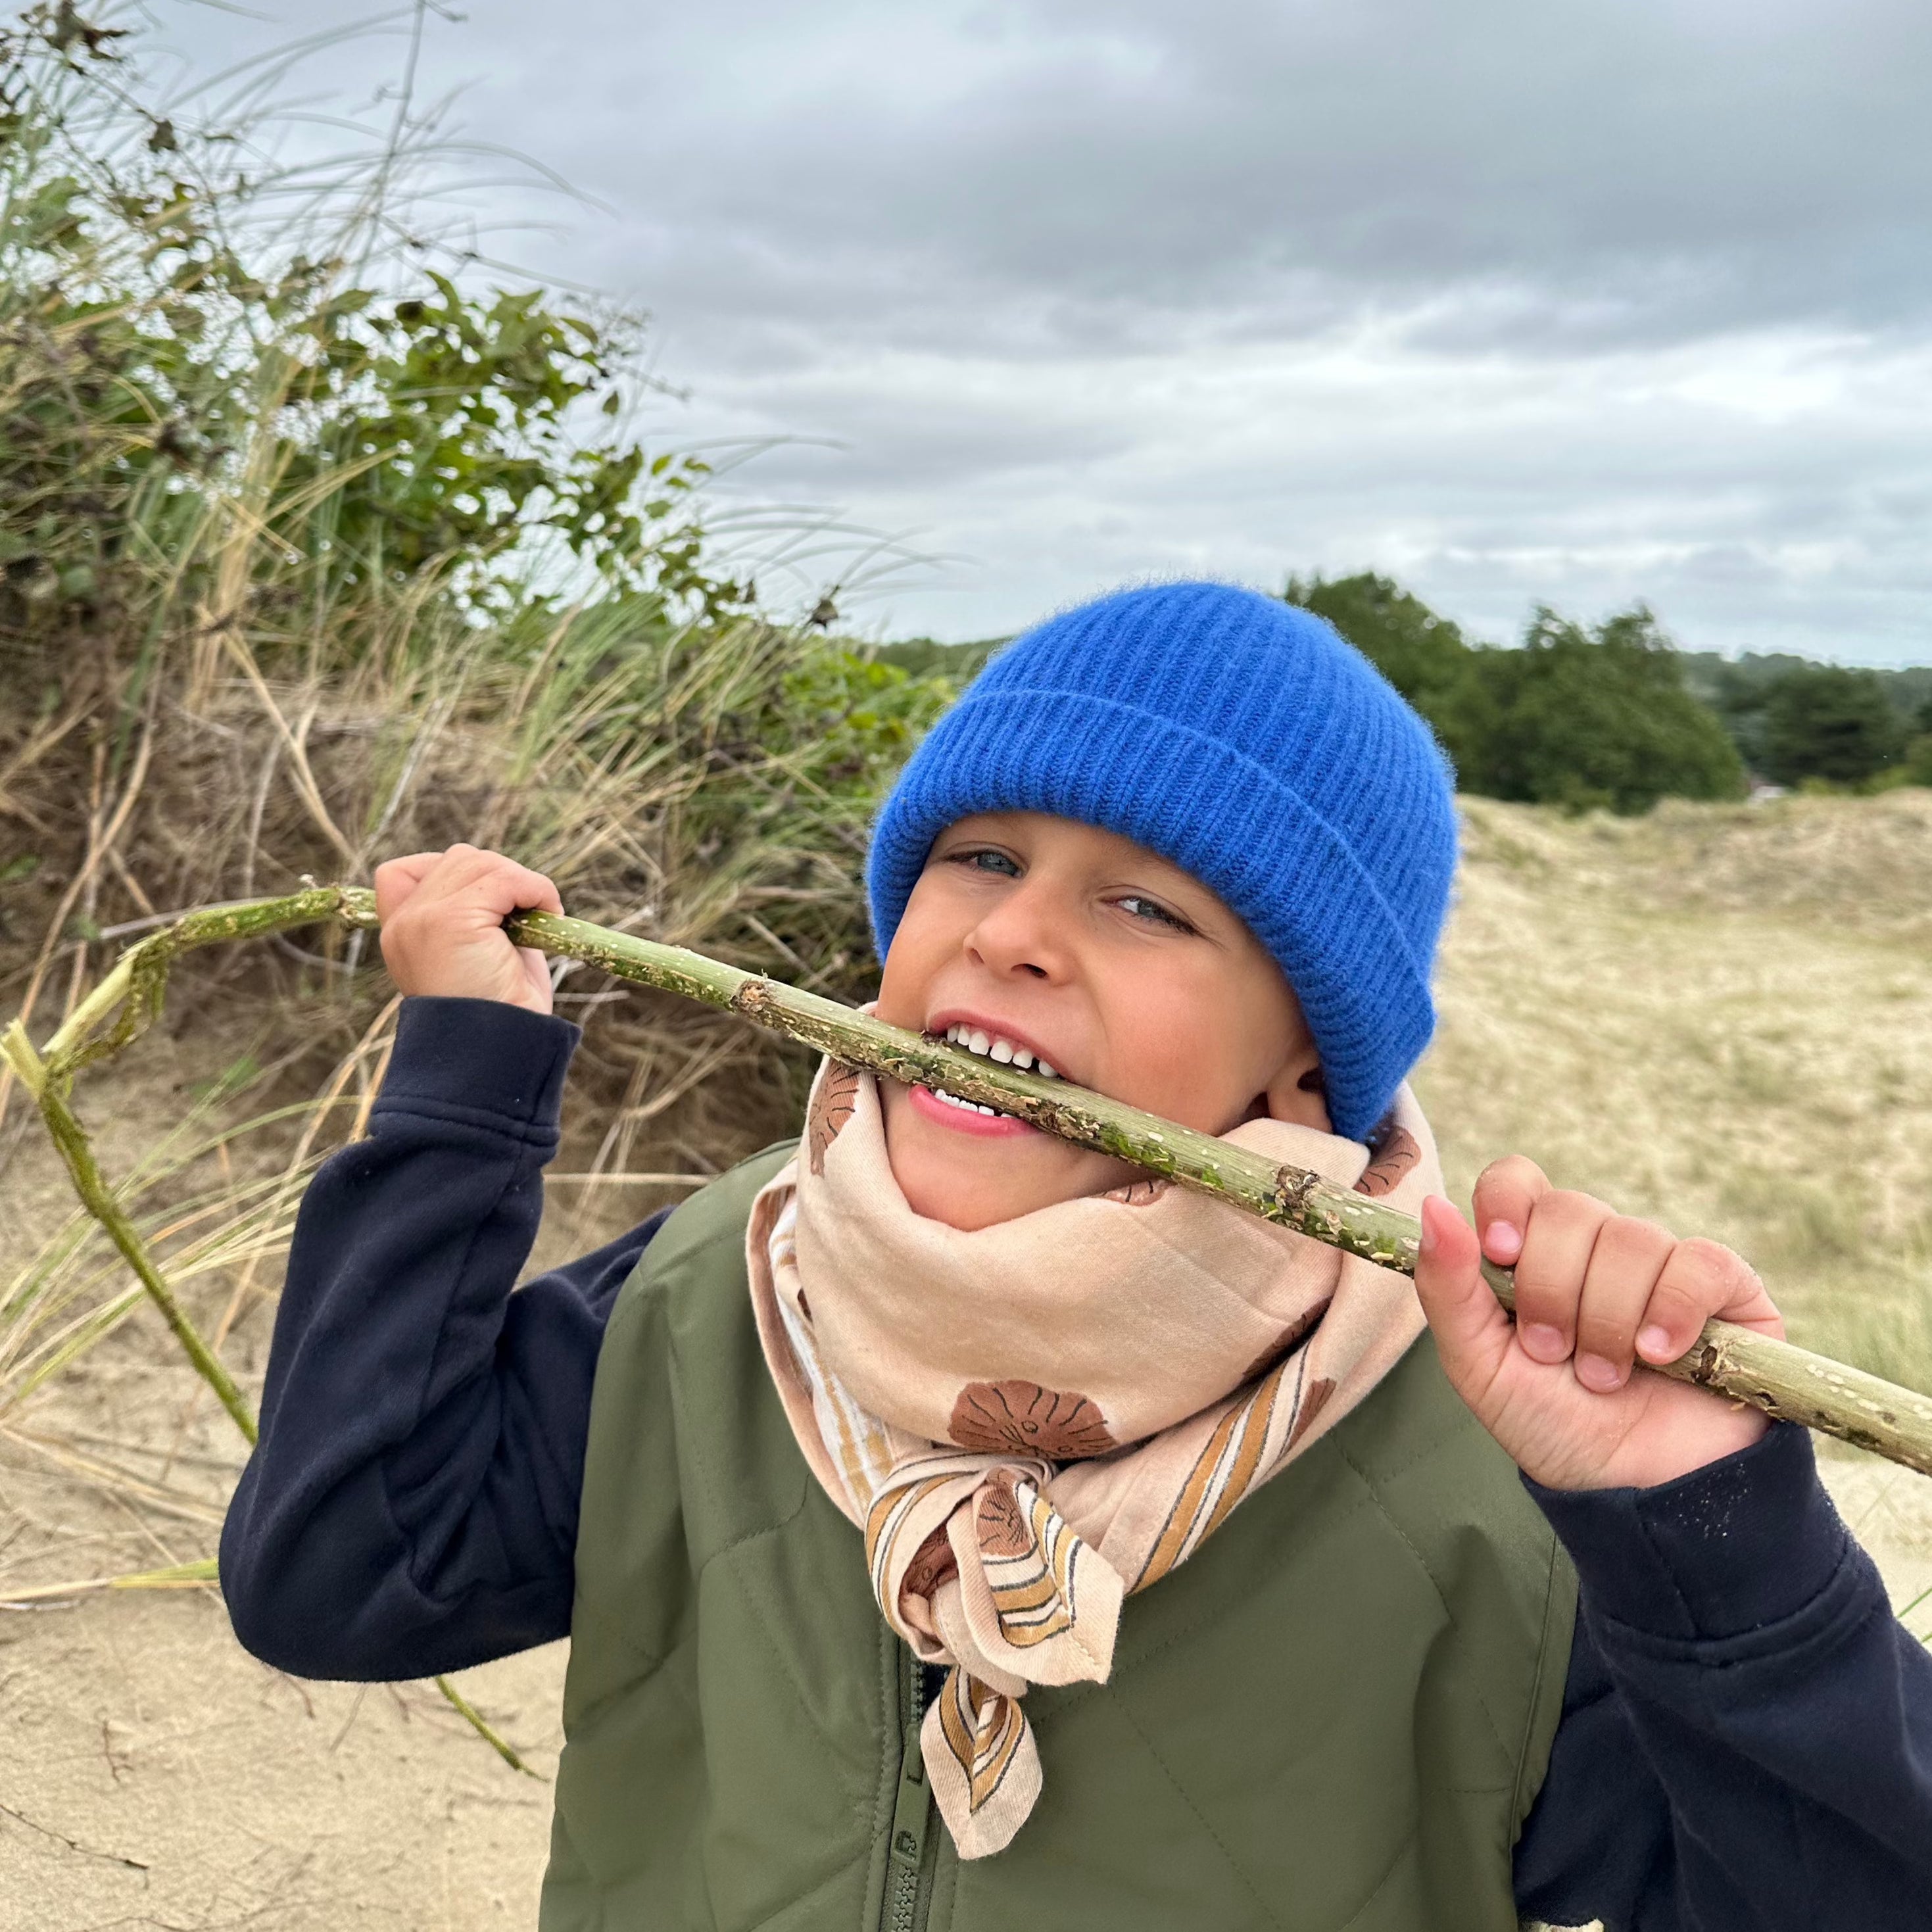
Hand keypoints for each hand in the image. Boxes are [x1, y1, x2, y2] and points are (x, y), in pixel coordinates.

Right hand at [373, 844, 562, 1015]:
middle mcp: (403, 924)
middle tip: (530, 914)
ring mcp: (421, 920)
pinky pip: (504, 879)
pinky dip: (536, 889)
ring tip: (540, 918)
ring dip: (522, 882)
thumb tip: (512, 883)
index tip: (493, 900)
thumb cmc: (503, 1011)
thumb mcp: (484, 955)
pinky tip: (550, 915)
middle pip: (456, 859)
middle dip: (502, 877)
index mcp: (403, 935)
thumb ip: (482, 916)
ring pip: (480, 863)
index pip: (401, 873)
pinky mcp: (449, 921)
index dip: (451, 872)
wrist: (501, 1052)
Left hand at [1413, 1156, 1785, 1490]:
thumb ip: (1448, 1287)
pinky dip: (1673, 1310)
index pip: (1517, 1181)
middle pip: (1570, 1210)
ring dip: (1608, 1319)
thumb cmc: (1553, 1426)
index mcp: (1534, 1253)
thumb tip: (1434, 1206)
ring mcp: (1662, 1264)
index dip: (1509, 1205)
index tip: (1502, 1254)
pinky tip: (1661, 1356)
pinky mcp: (1726, 1289)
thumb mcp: (1480, 1366)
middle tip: (1553, 1353)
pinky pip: (1700, 1263)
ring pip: (1631, 1239)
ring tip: (1604, 1376)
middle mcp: (1597, 1248)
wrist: (1638, 1494)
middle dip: (1553, 1290)